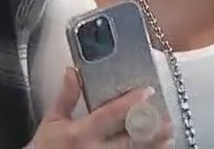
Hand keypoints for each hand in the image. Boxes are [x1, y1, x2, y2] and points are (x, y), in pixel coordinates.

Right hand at [30, 69, 172, 147]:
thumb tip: (72, 72)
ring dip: (152, 145)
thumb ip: (66, 96)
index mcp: (81, 132)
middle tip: (167, 119)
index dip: (131, 102)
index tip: (148, 91)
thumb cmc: (45, 147)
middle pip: (130, 138)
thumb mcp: (51, 120)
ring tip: (168, 137)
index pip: (111, 114)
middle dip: (151, 129)